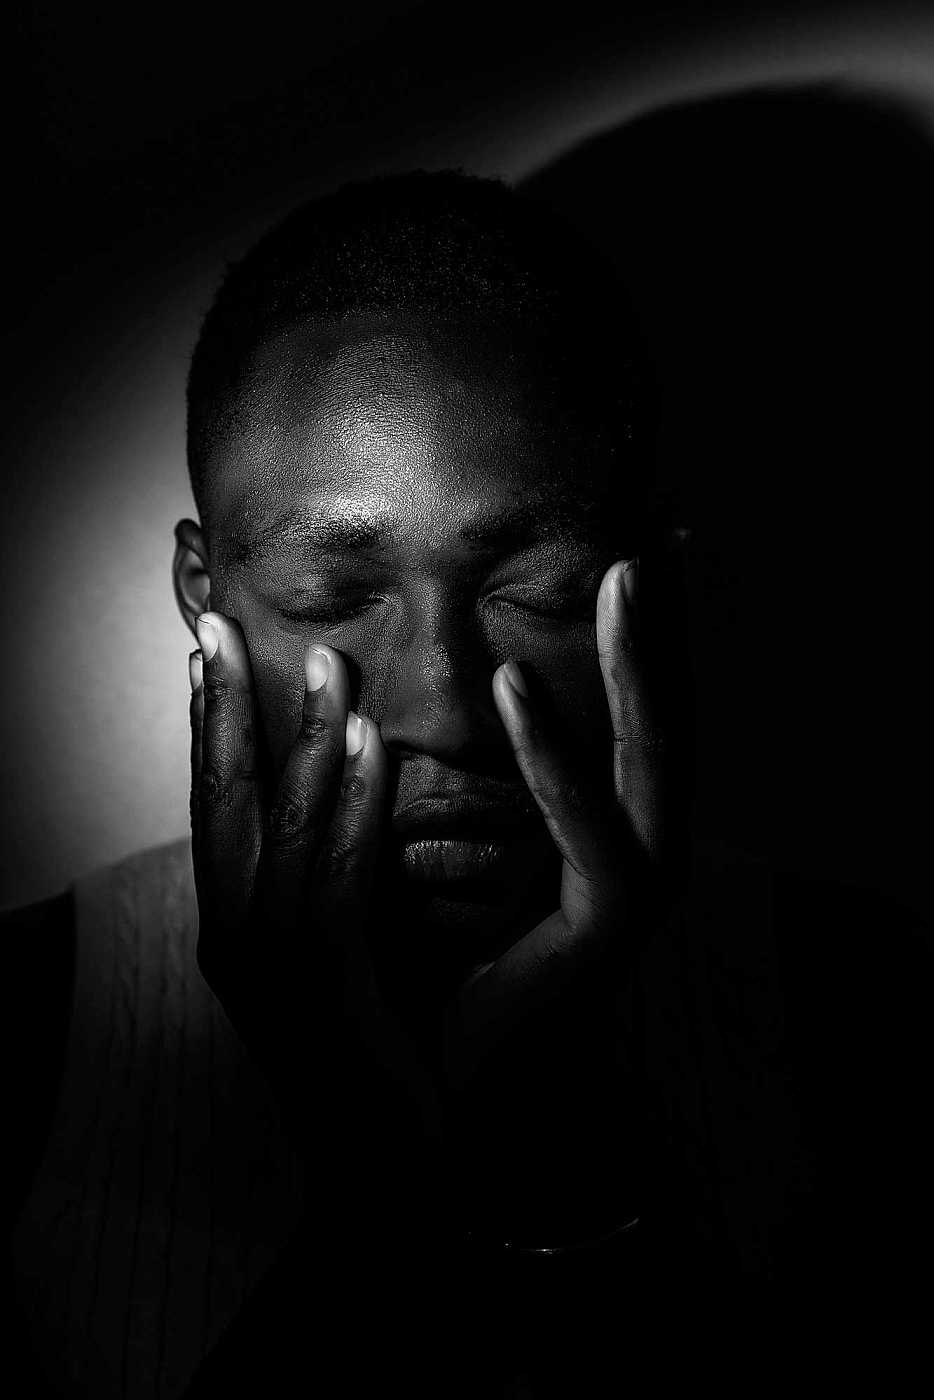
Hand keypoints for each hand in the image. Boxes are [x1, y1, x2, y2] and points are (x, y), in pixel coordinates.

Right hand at [188, 619, 440, 1234]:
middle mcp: (233, 943)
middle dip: (218, 711)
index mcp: (236, 930)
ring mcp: (269, 972)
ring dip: (297, 738)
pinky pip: (332, 879)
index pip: (211, 811)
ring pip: (272, 831)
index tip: (206, 658)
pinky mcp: (323, 993)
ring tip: (325, 657)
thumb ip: (338, 880)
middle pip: (215, 805)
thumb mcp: (348, 954)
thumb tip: (357, 792)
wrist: (403, 1180)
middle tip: (219, 623)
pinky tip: (371, 743)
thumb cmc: (387, 1055)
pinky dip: (347, 806)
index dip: (206, 731)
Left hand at [443, 557, 670, 1241]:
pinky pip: (588, 833)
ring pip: (655, 760)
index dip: (641, 632)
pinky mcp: (609, 931)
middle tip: (662, 537)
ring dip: (640, 666)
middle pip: (671, 717)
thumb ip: (457, 770)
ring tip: (624, 575)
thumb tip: (415, 680)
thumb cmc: (442, 961)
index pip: (634, 709)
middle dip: (670, 629)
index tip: (636, 545)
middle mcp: (642, 848)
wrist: (448, 1096)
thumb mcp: (443, 845)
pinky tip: (515, 683)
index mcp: (609, 825)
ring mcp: (637, 889)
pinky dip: (554, 757)